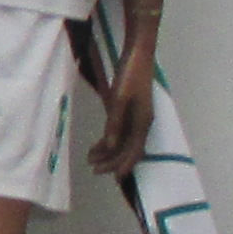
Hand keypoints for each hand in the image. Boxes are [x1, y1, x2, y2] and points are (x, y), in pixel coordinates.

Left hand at [90, 35, 158, 176]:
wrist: (138, 55)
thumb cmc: (130, 75)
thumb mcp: (119, 98)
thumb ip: (115, 123)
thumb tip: (111, 146)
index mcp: (143, 123)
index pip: (135, 152)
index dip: (124, 166)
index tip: (114, 178)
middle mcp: (142, 124)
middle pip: (128, 150)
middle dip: (112, 161)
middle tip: (93, 170)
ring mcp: (137, 118)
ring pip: (123, 142)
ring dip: (108, 152)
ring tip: (90, 158)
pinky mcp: (130, 111)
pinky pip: (120, 131)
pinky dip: (109, 139)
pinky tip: (96, 145)